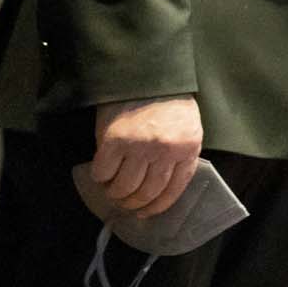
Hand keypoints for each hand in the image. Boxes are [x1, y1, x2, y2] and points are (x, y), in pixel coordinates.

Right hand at [92, 96, 204, 217]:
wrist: (145, 73)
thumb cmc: (167, 101)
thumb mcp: (186, 128)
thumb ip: (178, 155)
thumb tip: (159, 189)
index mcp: (188, 148)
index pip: (174, 190)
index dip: (157, 207)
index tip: (145, 213)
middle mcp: (165, 151)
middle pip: (147, 193)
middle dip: (133, 204)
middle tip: (124, 203)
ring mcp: (140, 146)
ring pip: (124, 187)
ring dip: (115, 194)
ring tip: (111, 190)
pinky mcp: (114, 141)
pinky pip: (103, 172)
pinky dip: (100, 178)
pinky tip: (101, 174)